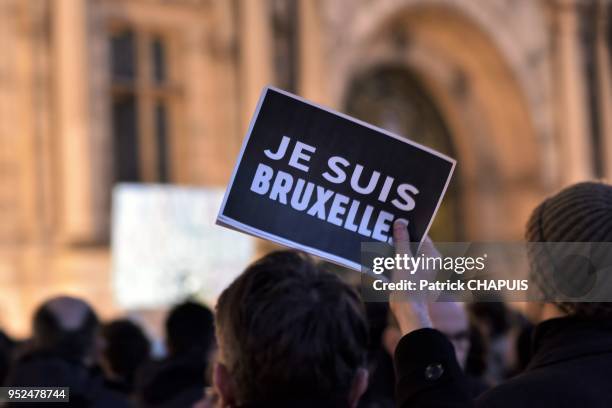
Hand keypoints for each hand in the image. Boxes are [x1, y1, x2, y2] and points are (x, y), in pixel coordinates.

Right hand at [389, 219, 438, 334]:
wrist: (407, 309)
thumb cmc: (409, 284)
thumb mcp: (403, 258)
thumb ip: (401, 239)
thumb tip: (400, 223)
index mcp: (431, 254)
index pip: (421, 234)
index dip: (409, 227)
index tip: (396, 221)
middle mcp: (428, 261)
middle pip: (412, 243)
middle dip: (400, 237)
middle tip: (386, 229)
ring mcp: (420, 269)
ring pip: (406, 253)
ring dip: (395, 248)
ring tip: (382, 242)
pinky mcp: (411, 276)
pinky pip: (402, 262)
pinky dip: (394, 259)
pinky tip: (382, 256)